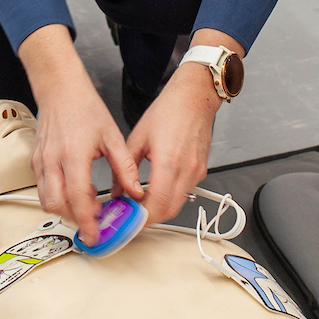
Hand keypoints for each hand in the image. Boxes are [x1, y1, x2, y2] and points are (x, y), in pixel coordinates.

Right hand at [17, 24, 139, 245]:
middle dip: (75, 220)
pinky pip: (42, 188)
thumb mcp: (112, 137)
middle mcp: (53, 161)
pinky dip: (56, 197)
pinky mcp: (36, 161)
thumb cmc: (85, 109)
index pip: (78, 198)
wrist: (61, 90)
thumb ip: (125, 167)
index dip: (87, 221)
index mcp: (74, 155)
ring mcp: (41, 162)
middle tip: (93, 224)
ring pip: (46, 200)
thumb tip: (136, 191)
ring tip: (86, 208)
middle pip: (57, 205)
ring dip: (65, 210)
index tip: (96, 234)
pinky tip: (74, 192)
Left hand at [125, 47, 230, 223]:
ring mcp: (196, 172)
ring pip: (178, 205)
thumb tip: (118, 190)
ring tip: (140, 204)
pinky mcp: (200, 170)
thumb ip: (125, 168)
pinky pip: (185, 192)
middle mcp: (185, 170)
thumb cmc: (169, 111)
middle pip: (168, 211)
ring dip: (159, 209)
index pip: (156, 204)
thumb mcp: (138, 137)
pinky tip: (155, 191)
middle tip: (130, 217)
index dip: (141, 218)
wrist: (194, 97)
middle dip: (148, 218)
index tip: (127, 221)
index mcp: (168, 161)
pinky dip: (170, 198)